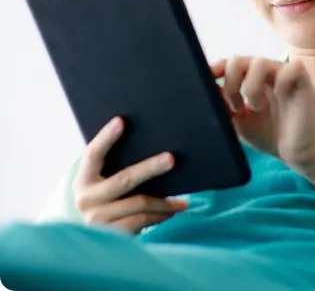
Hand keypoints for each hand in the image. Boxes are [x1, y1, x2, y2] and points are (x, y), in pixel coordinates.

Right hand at [72, 117, 187, 232]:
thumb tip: (154, 141)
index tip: (121, 120)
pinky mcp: (111, 235)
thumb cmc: (108, 199)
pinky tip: (173, 211)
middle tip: (172, 158)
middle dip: (150, 167)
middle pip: (124, 179)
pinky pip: (143, 221)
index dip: (106, 137)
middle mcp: (86, 199)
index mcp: (83, 178)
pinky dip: (161, 215)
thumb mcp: (104, 182)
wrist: (91, 241)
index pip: (93, 153)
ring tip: (183, 199)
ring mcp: (97, 220)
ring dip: (165, 201)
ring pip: (140, 203)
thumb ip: (117, 164)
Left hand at [211, 57, 314, 172]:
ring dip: (251, 85)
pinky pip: (292, 67)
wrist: (295, 155)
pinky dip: (281, 81)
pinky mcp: (304, 83)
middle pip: (239, 60)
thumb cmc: (269, 135)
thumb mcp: (238, 122)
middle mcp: (266, 74)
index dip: (216, 69)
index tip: (205, 81)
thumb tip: (206, 90)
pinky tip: (279, 97)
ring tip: (255, 107)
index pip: (230, 65)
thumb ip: (223, 106)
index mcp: (250, 80)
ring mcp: (285, 76)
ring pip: (260, 62)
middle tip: (235, 106)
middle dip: (231, 82)